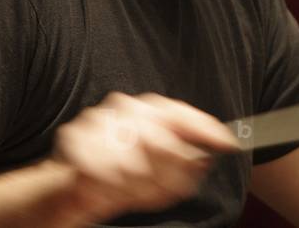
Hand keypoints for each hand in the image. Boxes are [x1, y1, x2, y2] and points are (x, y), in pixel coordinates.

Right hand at [49, 91, 240, 222]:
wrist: (72, 185)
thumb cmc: (122, 175)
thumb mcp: (160, 173)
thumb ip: (184, 164)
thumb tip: (204, 160)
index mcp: (149, 109)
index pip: (181, 114)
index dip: (206, 129)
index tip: (227, 144)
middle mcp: (126, 106)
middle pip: (161, 141)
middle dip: (168, 174)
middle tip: (166, 191)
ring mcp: (99, 119)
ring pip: (132, 160)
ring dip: (136, 186)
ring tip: (129, 191)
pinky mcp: (74, 137)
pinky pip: (102, 172)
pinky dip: (109, 187)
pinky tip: (110, 189)